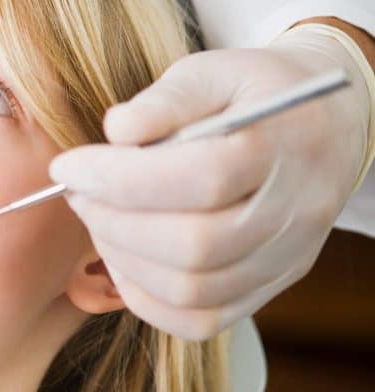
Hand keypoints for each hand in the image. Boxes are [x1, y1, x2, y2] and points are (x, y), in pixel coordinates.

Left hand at [50, 27, 370, 339]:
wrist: (324, 127)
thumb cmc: (252, 94)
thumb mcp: (213, 71)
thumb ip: (166, 98)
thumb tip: (117, 130)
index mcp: (280, 145)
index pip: (201, 177)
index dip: (119, 178)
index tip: (67, 167)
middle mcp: (292, 212)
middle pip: (195, 245)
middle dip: (113, 222)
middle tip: (79, 195)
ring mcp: (284, 258)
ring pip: (194, 289)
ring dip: (124, 260)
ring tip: (98, 220)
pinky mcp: (270, 287)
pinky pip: (202, 321)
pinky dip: (147, 299)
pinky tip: (123, 258)